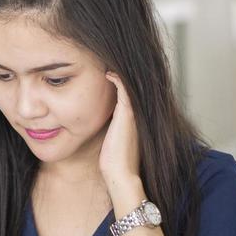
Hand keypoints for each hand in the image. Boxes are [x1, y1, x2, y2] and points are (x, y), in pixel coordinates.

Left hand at [98, 72, 141, 199]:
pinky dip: (117, 79)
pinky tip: (108, 73)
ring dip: (120, 74)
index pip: (127, 94)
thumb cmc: (113, 159)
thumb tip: (100, 124)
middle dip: (122, 75)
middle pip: (131, 87)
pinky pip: (124, 89)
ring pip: (129, 86)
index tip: (109, 73)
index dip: (120, 83)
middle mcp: (135, 113)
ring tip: (109, 63)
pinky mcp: (127, 113)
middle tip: (110, 62)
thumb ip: (112, 128)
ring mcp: (133, 112)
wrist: (119, 172)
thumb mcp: (113, 139)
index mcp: (131, 118)